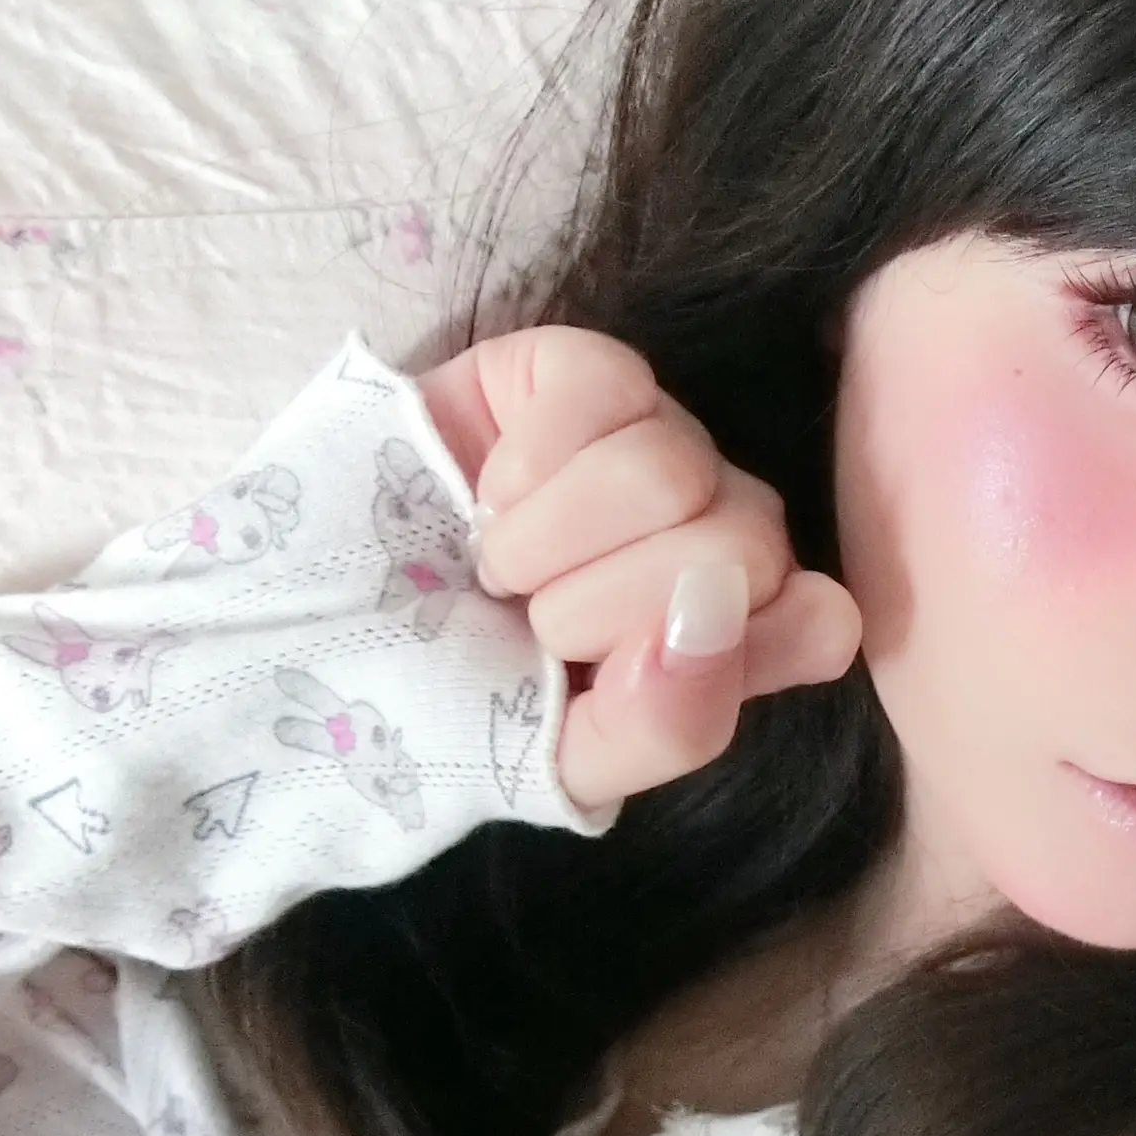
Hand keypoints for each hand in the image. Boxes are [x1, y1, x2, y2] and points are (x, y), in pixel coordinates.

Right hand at [417, 326, 861, 814]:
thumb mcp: (555, 759)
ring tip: (496, 568)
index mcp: (736, 637)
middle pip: (749, 542)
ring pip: (674, 466)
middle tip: (528, 625)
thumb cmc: (444, 705)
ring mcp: (659, 447)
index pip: (822, 620)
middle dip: (608, 604)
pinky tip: (485, 496)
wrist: (312, 635)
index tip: (617, 674)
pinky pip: (606, 391)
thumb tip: (714, 623)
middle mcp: (715, 533)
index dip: (738, 648)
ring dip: (553, 540)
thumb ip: (663, 722)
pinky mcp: (584, 376)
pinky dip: (527, 464)